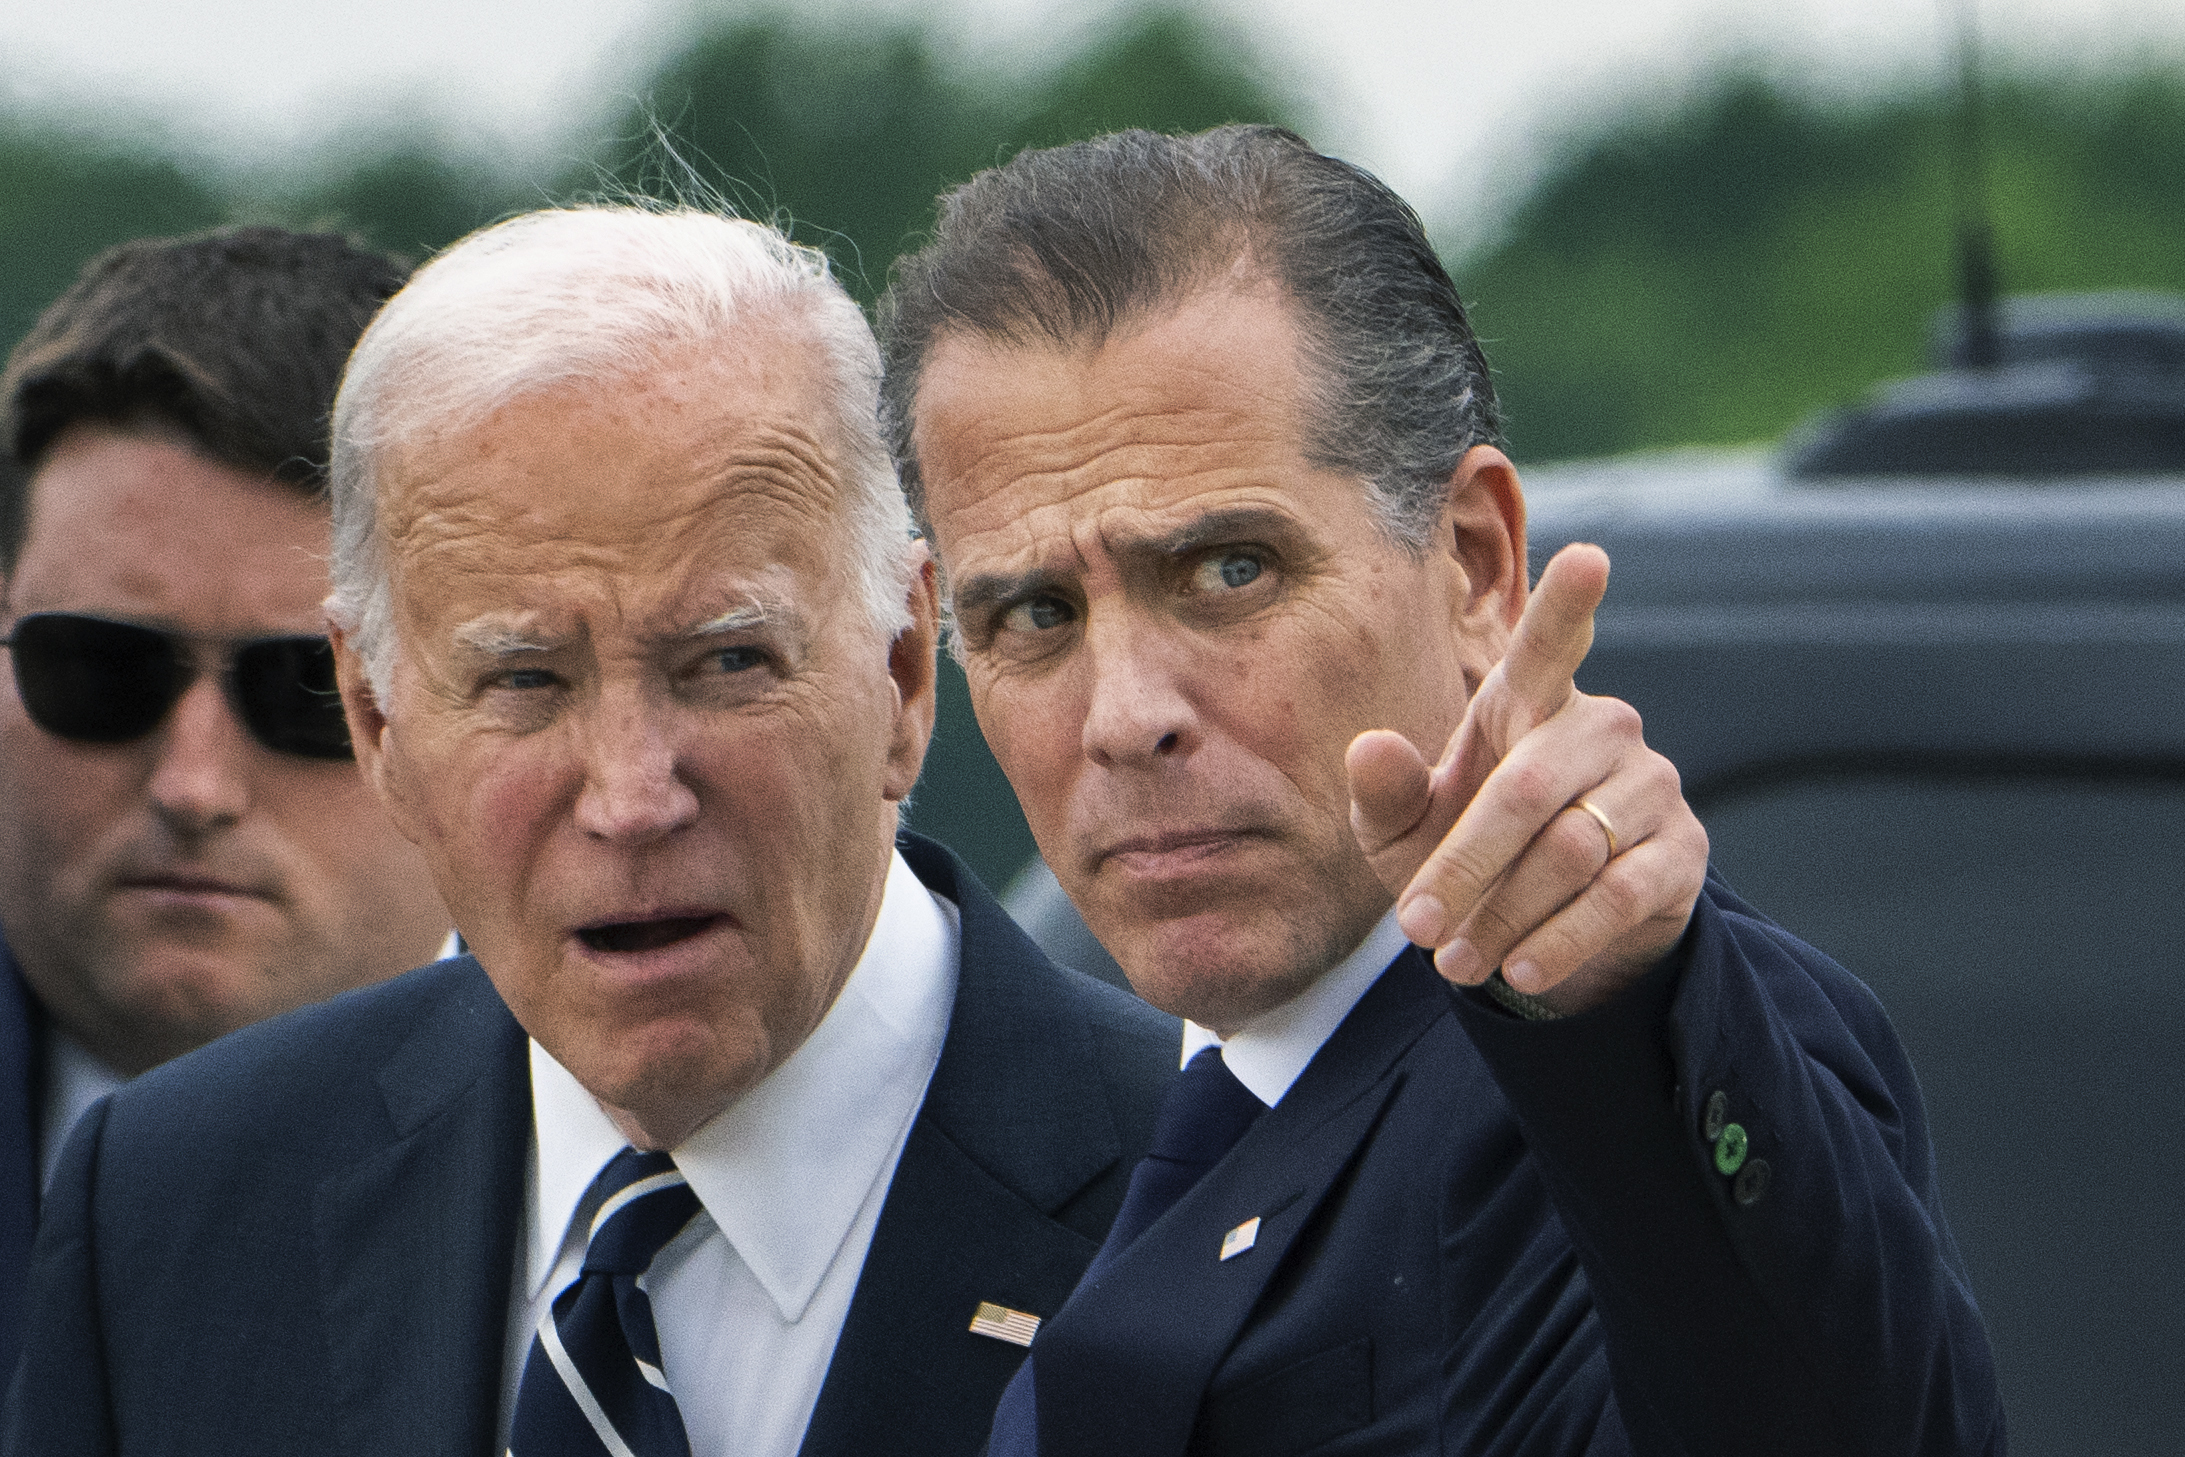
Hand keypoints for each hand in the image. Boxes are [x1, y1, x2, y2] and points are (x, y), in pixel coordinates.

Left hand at [1346, 543, 1706, 1013]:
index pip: (1552, 644)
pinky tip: (1521, 970)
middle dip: (1462, 868)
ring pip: (1571, 851)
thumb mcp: (1405, 832)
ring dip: (1504, 916)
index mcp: (1529, 700)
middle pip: (1526, 792)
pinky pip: (1618, 895)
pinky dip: (1560, 939)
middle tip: (1415, 930)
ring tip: (1457, 963)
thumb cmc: (1463, 853)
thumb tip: (1370, 747)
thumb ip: (1384, 792)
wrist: (1541, 929)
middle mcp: (1600, 728)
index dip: (1569, 602)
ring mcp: (1649, 786)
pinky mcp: (1681, 851)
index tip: (1590, 555)